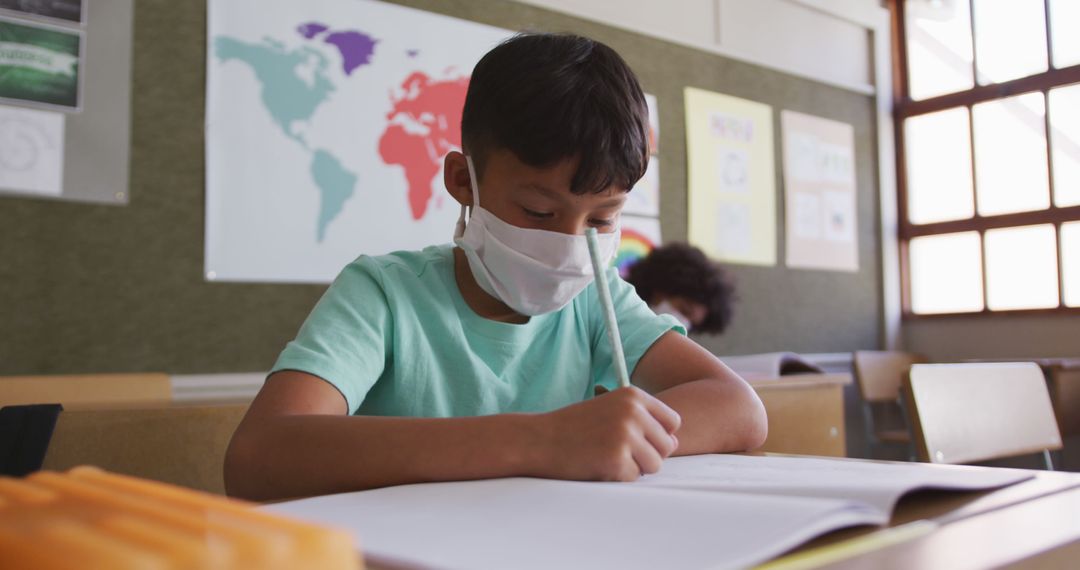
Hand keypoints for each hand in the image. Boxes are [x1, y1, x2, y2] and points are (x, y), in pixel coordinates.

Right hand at [528, 386, 680, 481]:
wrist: (539, 439)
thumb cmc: (574, 427)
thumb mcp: (609, 410)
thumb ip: (642, 420)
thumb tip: (675, 442)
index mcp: (633, 395)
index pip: (672, 421)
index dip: (658, 435)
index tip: (636, 438)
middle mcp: (633, 412)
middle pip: (667, 446)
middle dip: (647, 454)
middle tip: (617, 451)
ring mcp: (625, 435)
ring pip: (654, 465)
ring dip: (634, 467)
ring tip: (607, 457)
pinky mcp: (616, 459)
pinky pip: (633, 478)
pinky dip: (617, 477)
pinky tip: (596, 464)